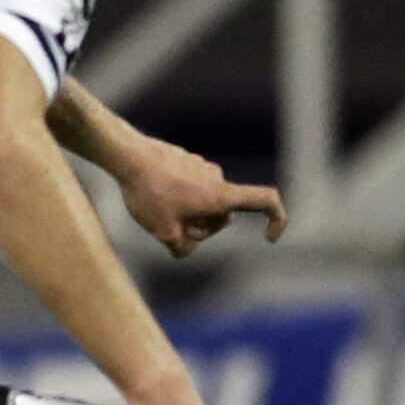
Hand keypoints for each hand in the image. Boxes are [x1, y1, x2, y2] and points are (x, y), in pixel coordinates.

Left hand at [116, 137, 283, 258]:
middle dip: (204, 228)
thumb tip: (185, 249)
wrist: (127, 155)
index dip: (277, 220)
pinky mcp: (186, 162)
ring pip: (205, 201)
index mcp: (221, 196)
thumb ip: (182, 248)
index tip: (268, 238)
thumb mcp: (163, 233)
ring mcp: (202, 168)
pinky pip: (190, 187)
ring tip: (158, 212)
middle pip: (223, 214)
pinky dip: (178, 198)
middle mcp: (218, 179)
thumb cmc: (148, 193)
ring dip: (189, 213)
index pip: (267, 201)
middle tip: (173, 232)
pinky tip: (153, 196)